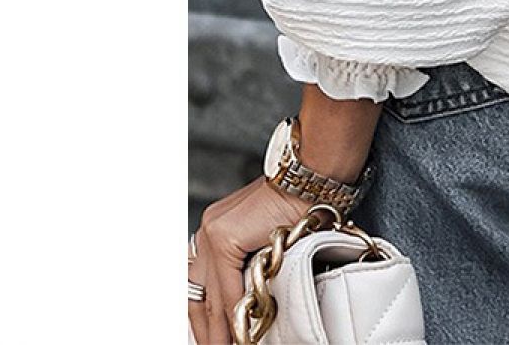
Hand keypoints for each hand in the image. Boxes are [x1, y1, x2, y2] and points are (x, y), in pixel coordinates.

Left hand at [188, 177, 307, 344]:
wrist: (312, 179)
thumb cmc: (300, 205)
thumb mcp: (266, 240)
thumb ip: (250, 264)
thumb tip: (249, 302)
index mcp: (217, 228)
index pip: (200, 282)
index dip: (203, 315)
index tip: (211, 336)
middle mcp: (209, 229)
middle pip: (197, 292)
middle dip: (205, 328)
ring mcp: (212, 232)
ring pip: (209, 295)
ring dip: (217, 328)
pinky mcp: (224, 237)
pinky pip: (226, 288)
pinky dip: (234, 312)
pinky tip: (241, 330)